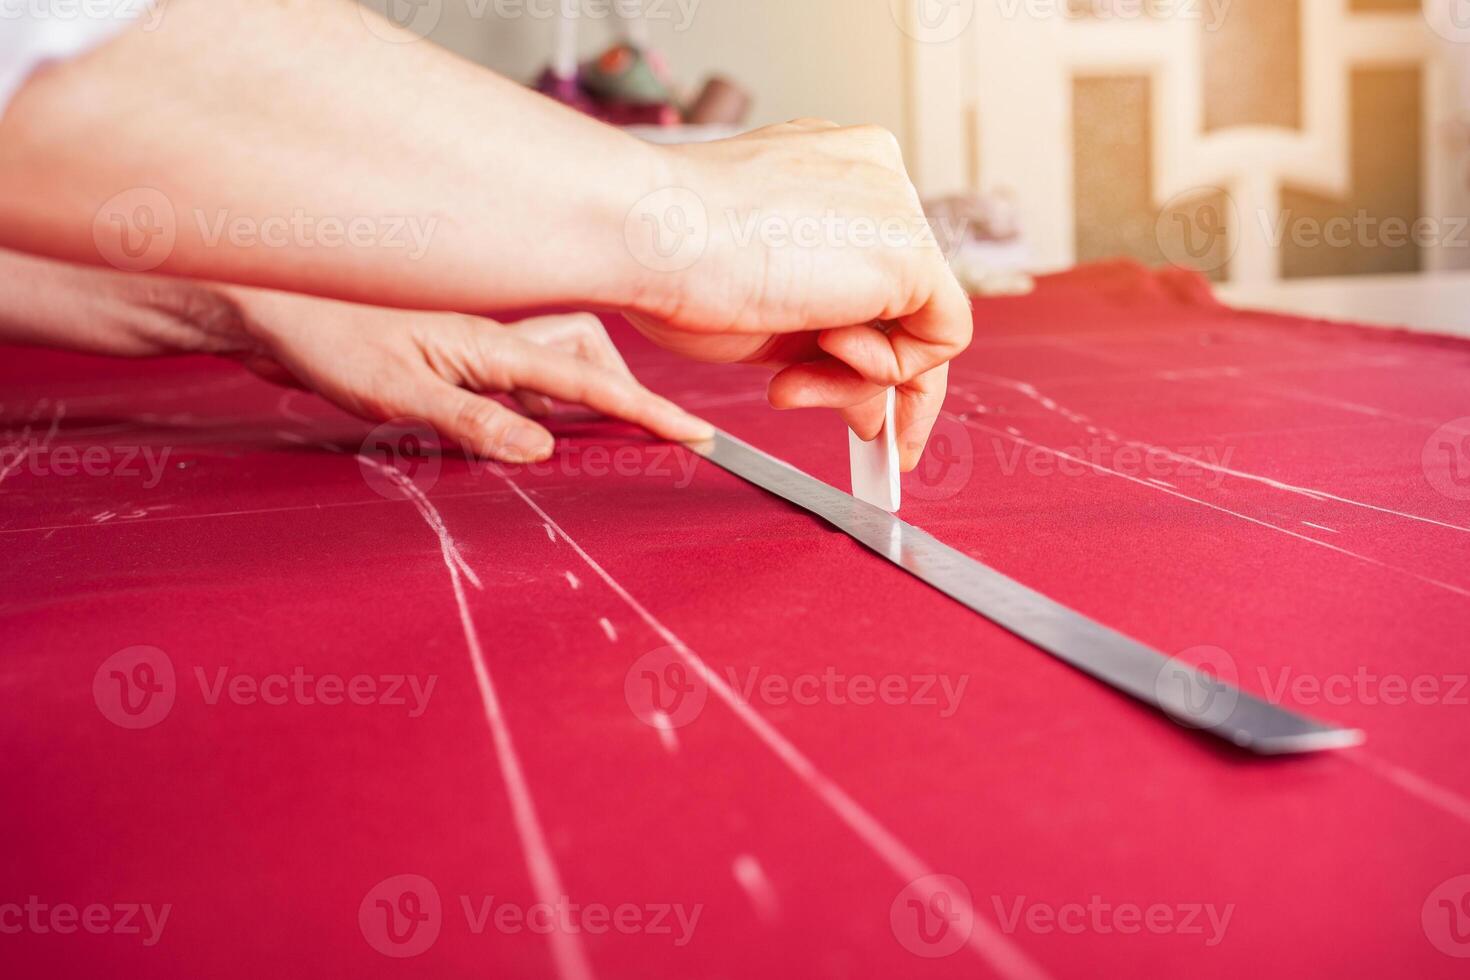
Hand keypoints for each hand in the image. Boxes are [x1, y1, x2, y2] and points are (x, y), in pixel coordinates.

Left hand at [229, 289, 711, 463]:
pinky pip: (519, 378)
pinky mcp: (454, 357)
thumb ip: (470, 421)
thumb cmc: (322, 338)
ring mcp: (474, 346)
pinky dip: (537, 402)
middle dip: (620, 396)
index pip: (588, 378)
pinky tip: (518, 426)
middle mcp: (492, 338)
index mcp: (490, 343)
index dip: (646, 409)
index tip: (693, 433)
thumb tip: (540, 447)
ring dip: (576, 399)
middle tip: (637, 439)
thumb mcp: (394, 392)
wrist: (268, 308)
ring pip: (556, 366)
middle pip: (589, 358)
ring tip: (577, 442)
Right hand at [626, 120, 971, 469]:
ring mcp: (896, 205)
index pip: (874, 269)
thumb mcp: (762, 311)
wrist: (644, 230)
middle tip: (864, 433)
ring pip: (920, 322)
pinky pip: (943, 334)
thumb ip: (817, 345)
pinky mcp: (911, 248)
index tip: (831, 384)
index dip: (864, 338)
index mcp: (829, 173)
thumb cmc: (669, 259)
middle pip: (905, 299)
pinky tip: (828, 355)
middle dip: (876, 376)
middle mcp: (872, 178)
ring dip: (862, 381)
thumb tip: (870, 408)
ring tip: (791, 384)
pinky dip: (893, 372)